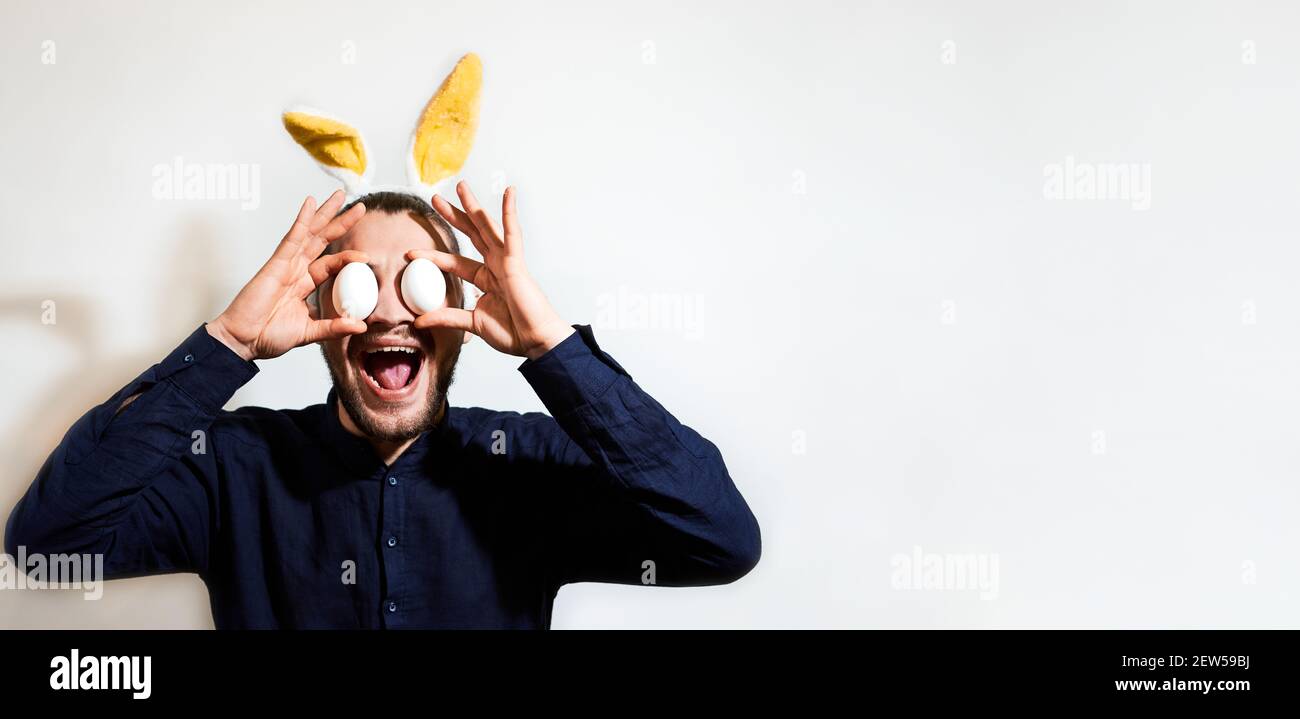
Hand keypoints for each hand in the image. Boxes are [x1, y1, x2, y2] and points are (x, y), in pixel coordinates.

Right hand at [208, 190, 368, 360]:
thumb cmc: (268, 335)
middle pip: (323, 240)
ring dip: (325, 214)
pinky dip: (302, 220)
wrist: (243, 340)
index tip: (367, 257)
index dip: (348, 257)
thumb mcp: (309, 332)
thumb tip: (361, 325)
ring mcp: (286, 264)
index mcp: (304, 285)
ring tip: (340, 196)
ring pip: (310, 233)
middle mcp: (296, 270)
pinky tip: (310, 203)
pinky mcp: (276, 263)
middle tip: (360, 207)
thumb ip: (334, 327)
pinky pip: (292, 237)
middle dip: (340, 222)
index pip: (331, 264)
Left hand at [408, 181, 572, 359]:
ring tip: (461, 187)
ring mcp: (507, 261)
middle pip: (471, 234)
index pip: (454, 262)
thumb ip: (447, 317)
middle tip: (435, 199)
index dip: (433, 255)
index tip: (411, 252)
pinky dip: (510, 212)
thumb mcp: (473, 324)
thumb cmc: (514, 332)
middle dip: (453, 216)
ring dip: (474, 206)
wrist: (536, 341)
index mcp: (486, 279)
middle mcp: (496, 266)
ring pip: (487, 227)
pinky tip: (508, 193)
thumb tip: (419, 321)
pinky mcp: (517, 262)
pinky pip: (513, 233)